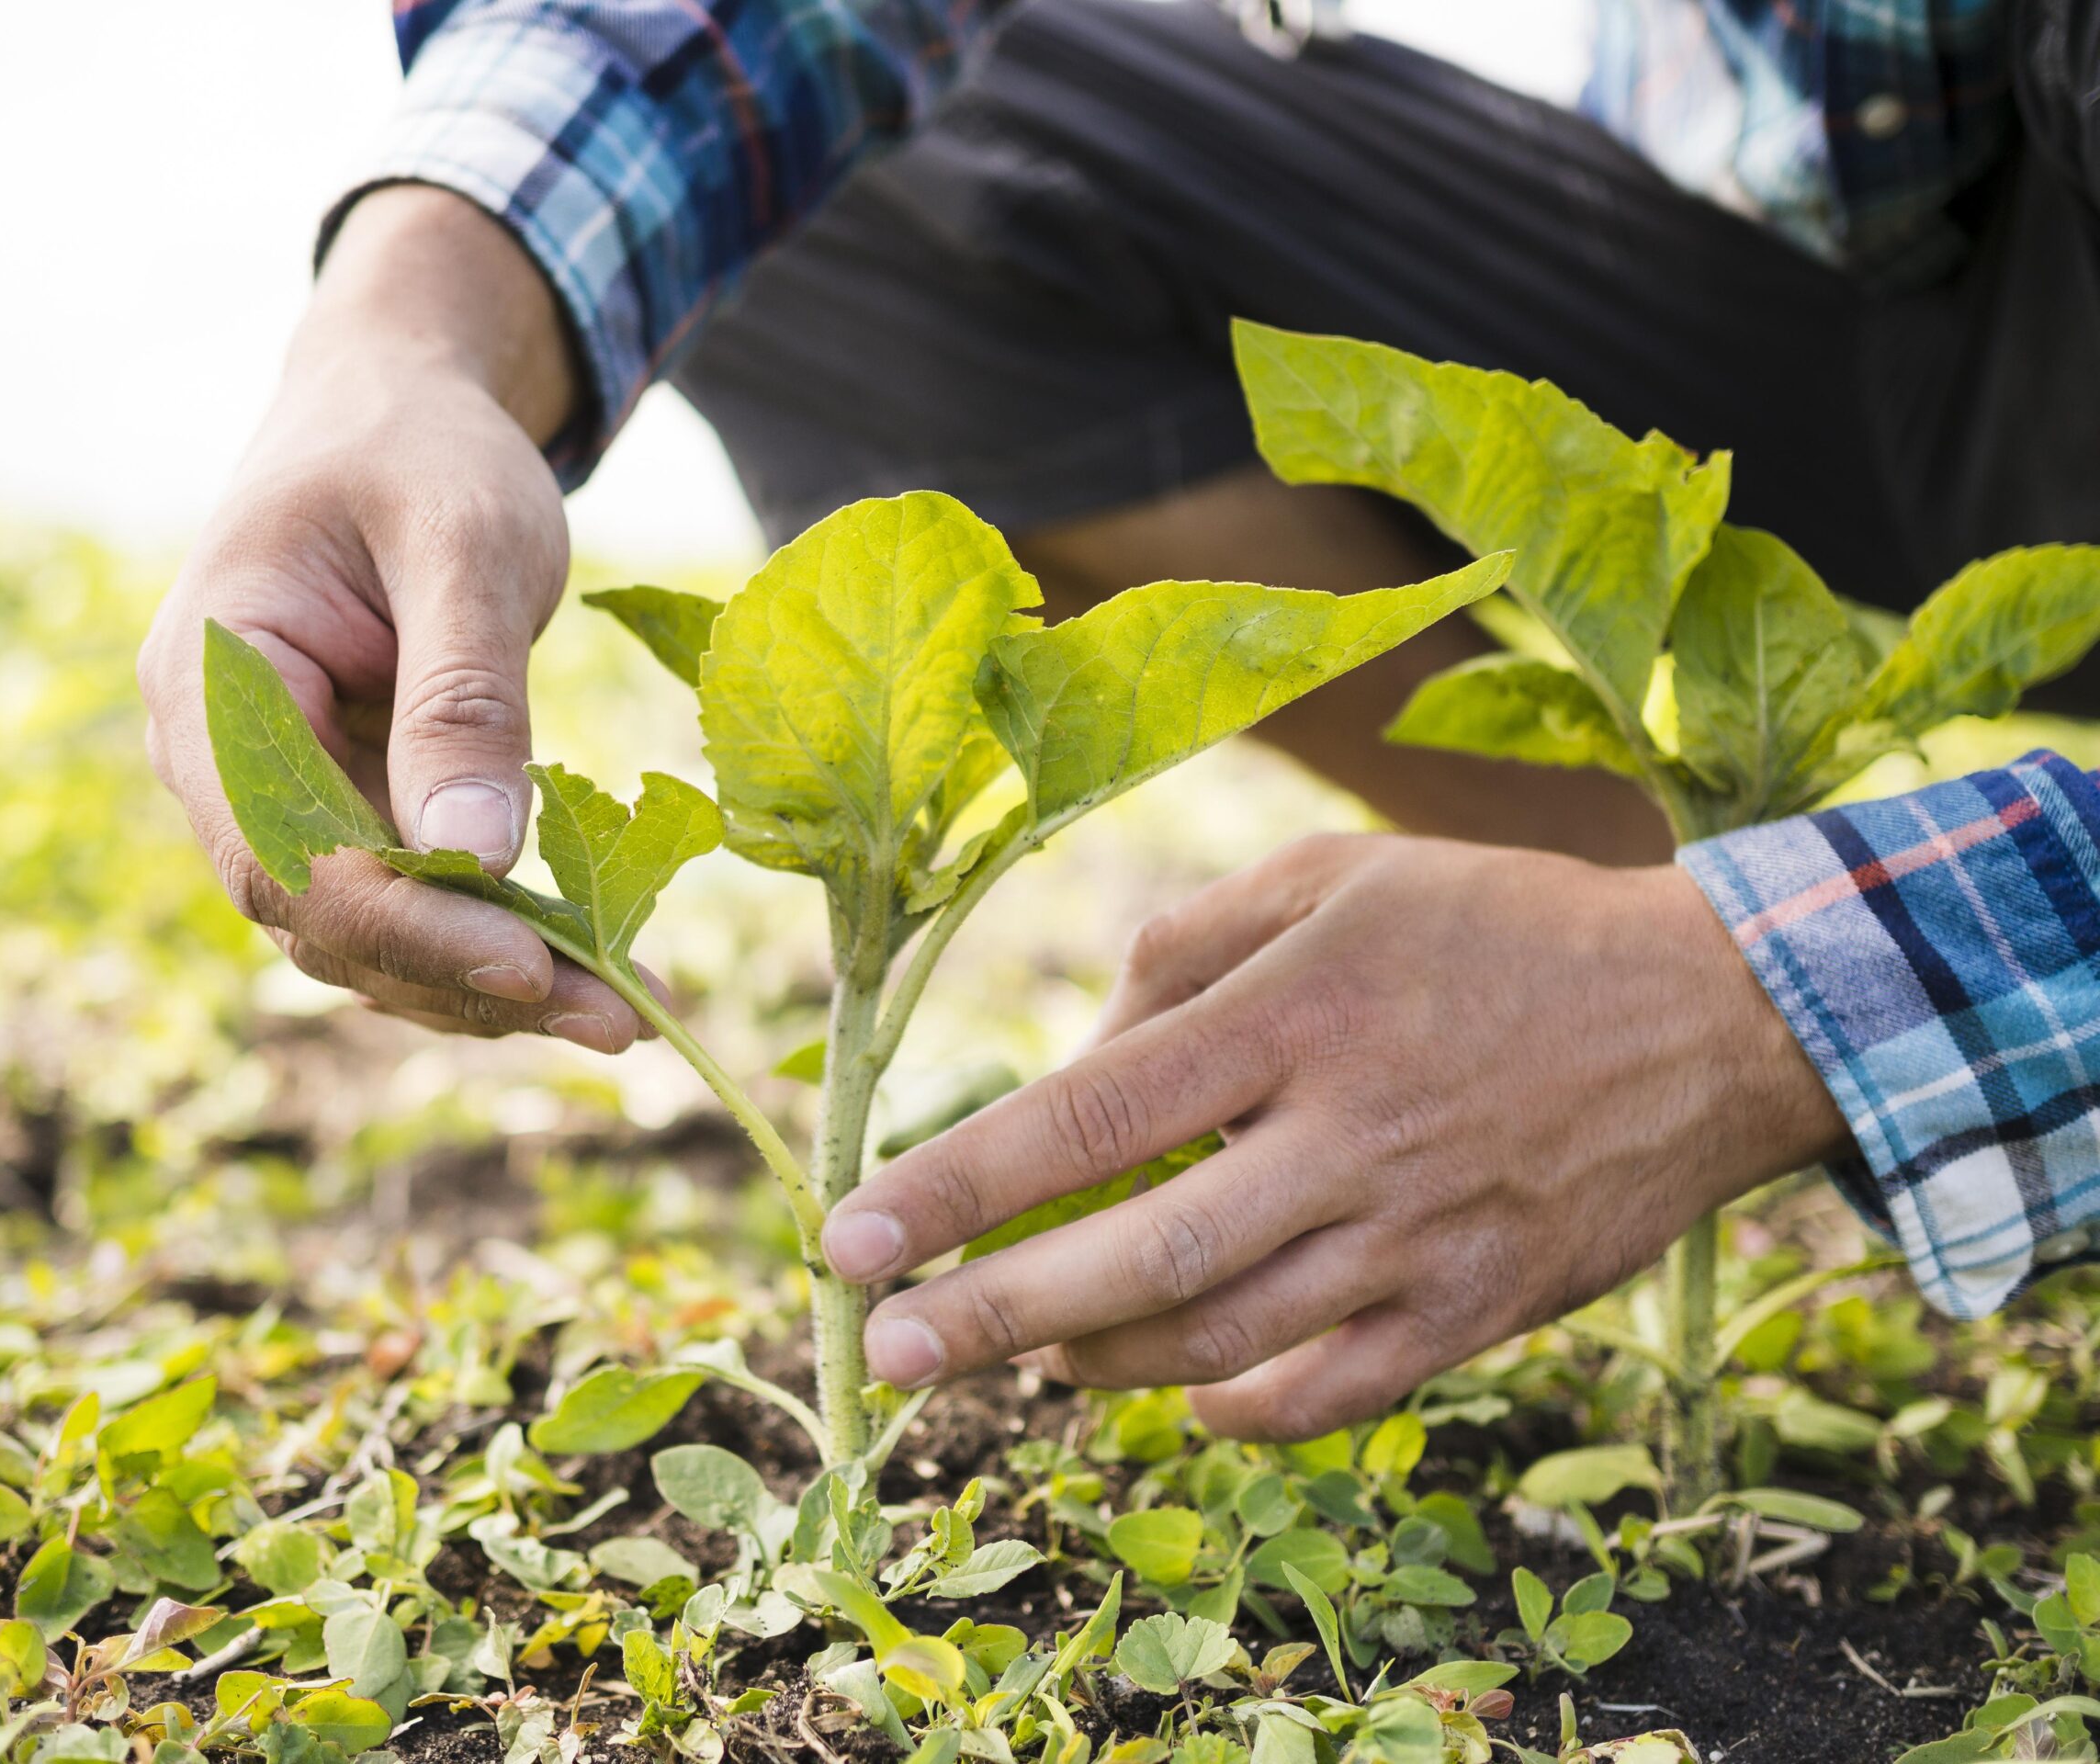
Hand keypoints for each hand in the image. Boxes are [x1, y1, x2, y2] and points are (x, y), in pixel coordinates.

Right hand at [139, 186, 641, 1050]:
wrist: (398, 407)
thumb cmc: (424, 451)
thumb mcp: (464, 546)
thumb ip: (464, 697)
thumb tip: (479, 859)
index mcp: (211, 683)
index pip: (284, 854)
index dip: (405, 927)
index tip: (534, 968)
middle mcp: (219, 758)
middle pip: (326, 917)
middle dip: (468, 978)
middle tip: (617, 1022)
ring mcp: (275, 790)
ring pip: (367, 930)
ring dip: (487, 982)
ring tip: (623, 1013)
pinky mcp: (339, 804)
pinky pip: (405, 898)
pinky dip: (492, 938)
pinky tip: (591, 967)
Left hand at [821, 834, 1848, 1439]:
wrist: (1711, 1017)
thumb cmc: (1495, 928)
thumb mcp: (1334, 880)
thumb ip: (1184, 952)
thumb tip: (1077, 1065)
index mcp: (1296, 1013)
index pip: (1085, 1120)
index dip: (952, 1189)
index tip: (849, 1240)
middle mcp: (1348, 1136)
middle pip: (1135, 1259)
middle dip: (987, 1316)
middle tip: (885, 1352)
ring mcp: (1415, 1239)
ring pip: (1218, 1342)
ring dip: (1095, 1360)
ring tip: (1022, 1350)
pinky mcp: (1475, 1313)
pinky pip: (1325, 1396)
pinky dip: (1229, 1408)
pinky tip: (1173, 1391)